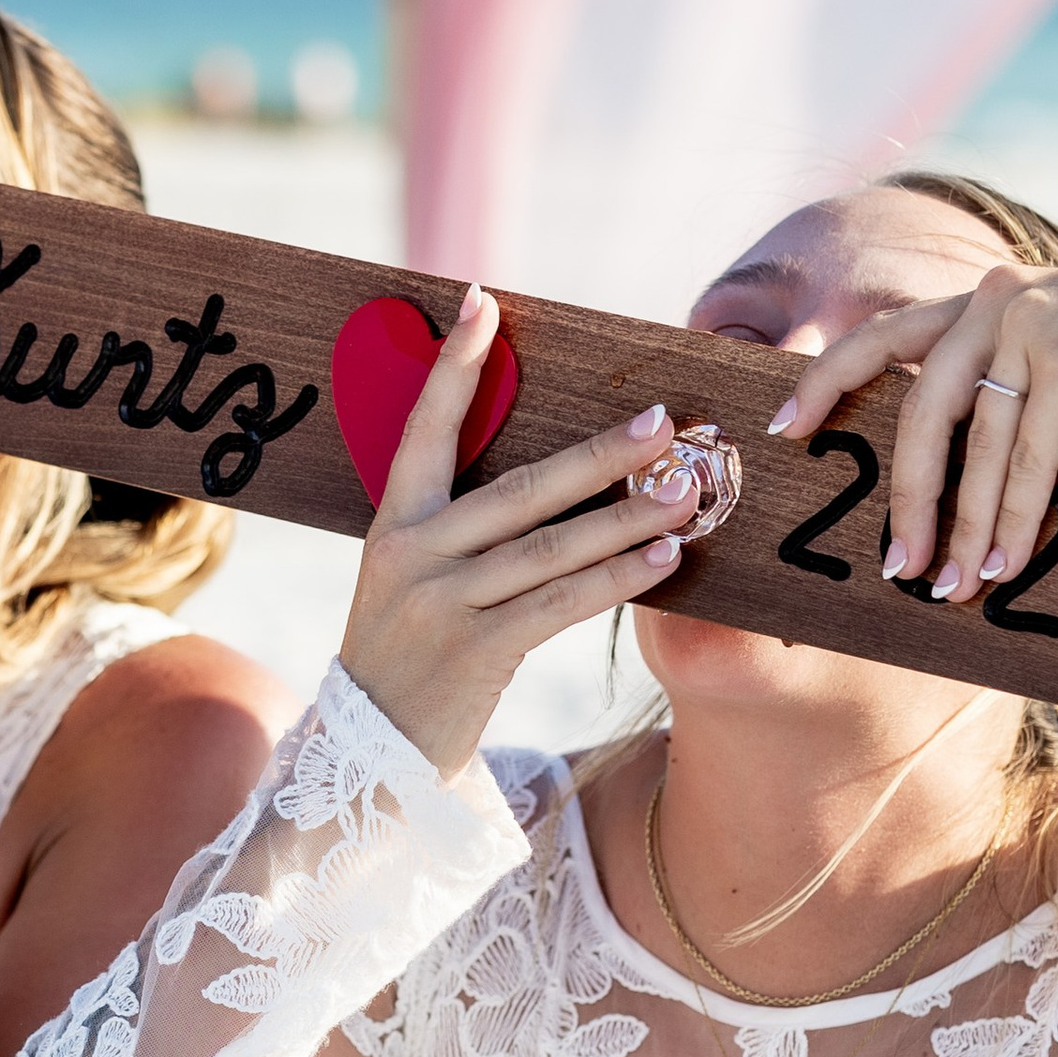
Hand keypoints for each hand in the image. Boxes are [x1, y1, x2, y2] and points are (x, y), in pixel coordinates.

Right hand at [339, 288, 690, 774]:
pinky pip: (563, 604)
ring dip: (629, 517)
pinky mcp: (478, 653)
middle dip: (598, 455)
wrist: (369, 752)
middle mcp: (412, 555)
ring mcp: (443, 604)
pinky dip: (619, 580)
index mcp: (391, 523)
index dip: (454, 367)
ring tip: (688, 490)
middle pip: (520, 490)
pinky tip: (666, 558)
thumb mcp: (408, 577)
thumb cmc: (408, 650)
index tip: (484, 303)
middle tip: (662, 423)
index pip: (424, 430)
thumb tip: (553, 473)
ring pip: (552, 548)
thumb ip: (458, 525)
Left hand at [769, 264, 1057, 602]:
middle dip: (904, 497)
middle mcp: (994, 305)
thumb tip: (924, 468)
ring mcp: (1034, 328)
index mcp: (974, 302)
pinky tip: (1002, 561)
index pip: (879, 337)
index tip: (783, 429)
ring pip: (976, 447)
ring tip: (949, 585)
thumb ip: (984, 382)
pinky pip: (1029, 458)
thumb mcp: (1041, 355)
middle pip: (921, 411)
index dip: (825, 382)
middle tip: (890, 565)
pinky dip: (1013, 516)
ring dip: (962, 525)